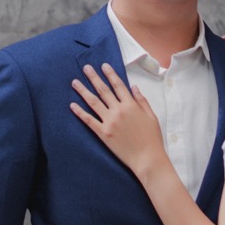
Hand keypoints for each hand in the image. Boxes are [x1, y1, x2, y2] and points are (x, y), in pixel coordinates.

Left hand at [70, 63, 164, 180]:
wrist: (147, 158)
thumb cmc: (152, 139)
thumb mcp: (152, 116)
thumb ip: (142, 101)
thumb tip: (134, 87)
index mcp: (131, 105)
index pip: (118, 85)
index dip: (110, 74)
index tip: (103, 65)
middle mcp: (118, 110)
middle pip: (103, 90)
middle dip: (93, 77)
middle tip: (85, 68)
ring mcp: (109, 122)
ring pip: (93, 102)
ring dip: (83, 91)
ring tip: (75, 83)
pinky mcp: (103, 134)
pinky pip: (89, 120)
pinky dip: (80, 112)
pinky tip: (72, 105)